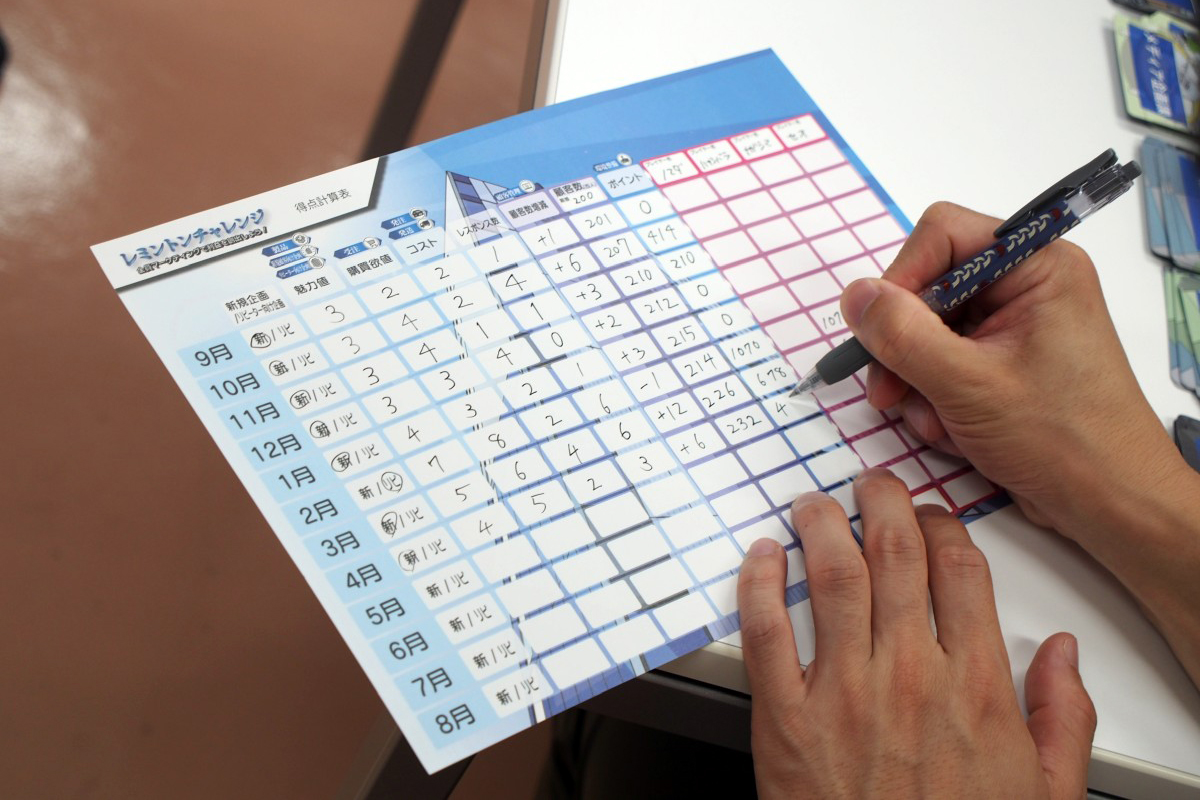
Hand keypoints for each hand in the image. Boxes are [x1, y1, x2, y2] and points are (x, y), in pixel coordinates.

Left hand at [738, 470, 1095, 798]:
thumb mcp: (1044, 792)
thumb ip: (1063, 716)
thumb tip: (1062, 655)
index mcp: (972, 685)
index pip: (960, 571)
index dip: (944, 526)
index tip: (932, 516)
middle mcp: (908, 675)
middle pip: (895, 555)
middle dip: (883, 504)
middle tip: (871, 486)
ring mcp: (843, 693)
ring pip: (832, 577)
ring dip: (821, 525)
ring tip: (814, 503)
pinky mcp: (785, 718)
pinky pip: (764, 632)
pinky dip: (759, 583)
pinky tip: (762, 557)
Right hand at [839, 202, 1199, 689]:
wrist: (1109, 504)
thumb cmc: (1063, 440)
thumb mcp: (967, 384)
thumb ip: (902, 334)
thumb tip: (855, 296)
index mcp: (1036, 265)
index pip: (943, 235)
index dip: (902, 278)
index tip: (880, 329)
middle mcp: (1026, 286)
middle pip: (930, 289)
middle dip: (906, 347)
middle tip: (891, 392)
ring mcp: (1014, 327)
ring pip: (929, 333)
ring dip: (919, 382)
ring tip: (940, 424)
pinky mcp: (1004, 364)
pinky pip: (944, 364)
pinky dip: (937, 400)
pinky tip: (956, 431)